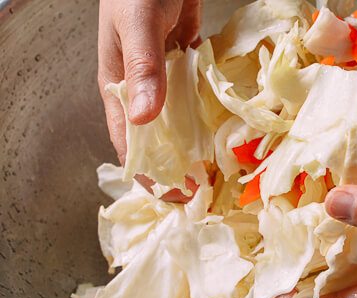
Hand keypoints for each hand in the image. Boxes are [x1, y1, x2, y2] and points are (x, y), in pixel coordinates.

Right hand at [98, 0, 201, 201]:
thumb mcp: (137, 26)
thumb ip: (142, 68)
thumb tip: (144, 118)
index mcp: (118, 86)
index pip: (129, 141)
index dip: (148, 172)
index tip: (173, 196)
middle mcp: (140, 88)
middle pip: (156, 138)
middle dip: (175, 166)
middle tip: (202, 192)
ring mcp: (164, 76)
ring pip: (177, 121)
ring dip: (192, 145)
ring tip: (214, 172)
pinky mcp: (184, 64)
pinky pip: (194, 97)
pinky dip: (205, 114)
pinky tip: (222, 132)